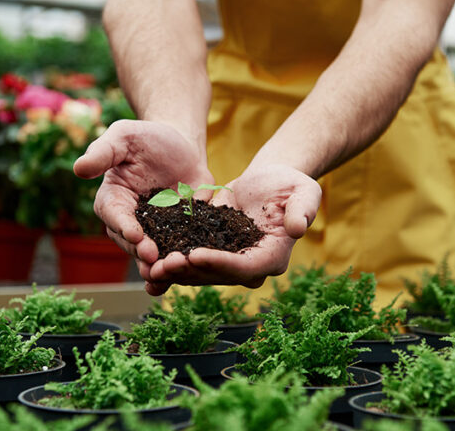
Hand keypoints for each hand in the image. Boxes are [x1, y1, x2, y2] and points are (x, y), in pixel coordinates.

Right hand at [73, 120, 213, 292]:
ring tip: (169, 272)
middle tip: (153, 258)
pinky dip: (182, 263)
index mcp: (113, 199)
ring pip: (152, 254)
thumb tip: (78, 168)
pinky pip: (178, 251)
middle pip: (131, 242)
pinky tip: (190, 271)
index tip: (135, 234)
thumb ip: (103, 152)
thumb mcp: (124, 136)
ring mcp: (155, 231)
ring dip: (158, 266)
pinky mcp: (178, 234)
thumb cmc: (147, 138)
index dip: (124, 226)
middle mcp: (130, 221)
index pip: (114, 215)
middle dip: (141, 251)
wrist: (181, 145)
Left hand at [145, 164, 321, 293]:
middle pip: (218, 275)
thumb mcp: (305, 191)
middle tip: (164, 264)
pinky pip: (192, 260)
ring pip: (201, 272)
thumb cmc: (292, 184)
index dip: (220, 263)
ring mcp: (231, 262)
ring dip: (176, 271)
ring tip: (151, 265)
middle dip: (191, 271)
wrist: (272, 180)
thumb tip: (297, 228)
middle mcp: (252, 266)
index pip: (245, 267)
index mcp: (273, 256)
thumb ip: (303, 209)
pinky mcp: (215, 252)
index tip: (196, 255)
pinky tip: (149, 261)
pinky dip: (172, 262)